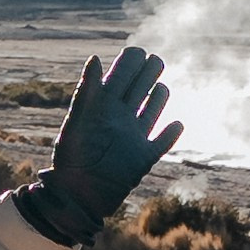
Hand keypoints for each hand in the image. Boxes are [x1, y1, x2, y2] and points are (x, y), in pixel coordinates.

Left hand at [18, 46, 180, 245]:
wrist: (78, 197)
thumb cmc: (72, 159)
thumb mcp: (78, 122)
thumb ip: (87, 92)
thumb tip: (94, 59)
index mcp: (102, 107)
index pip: (120, 76)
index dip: (130, 63)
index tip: (138, 52)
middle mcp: (119, 119)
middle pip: (139, 88)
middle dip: (148, 73)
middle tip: (155, 61)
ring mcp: (133, 137)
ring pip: (152, 110)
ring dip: (159, 97)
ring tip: (161, 87)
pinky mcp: (144, 158)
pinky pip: (162, 142)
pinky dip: (171, 133)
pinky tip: (177, 123)